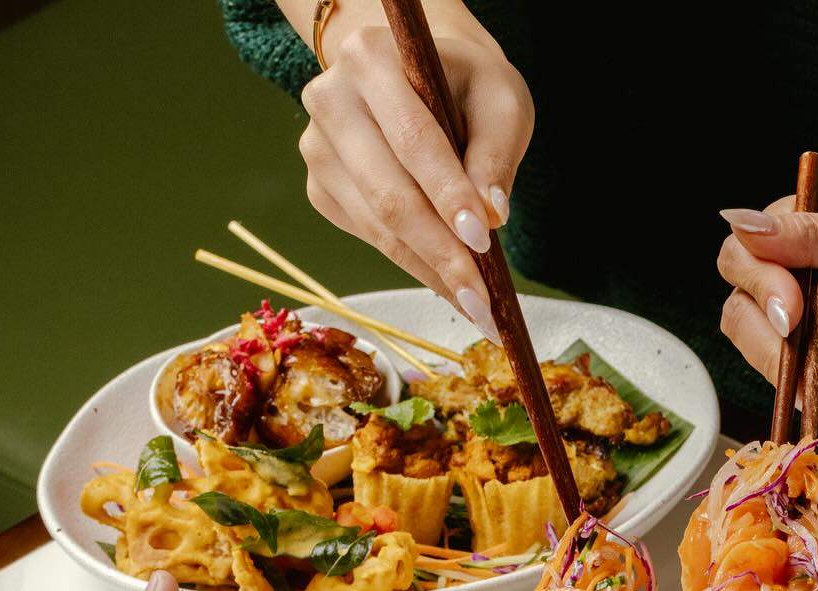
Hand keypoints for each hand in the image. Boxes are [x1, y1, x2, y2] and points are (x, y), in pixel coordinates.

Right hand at [300, 0, 533, 340]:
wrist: (420, 82)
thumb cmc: (465, 87)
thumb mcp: (498, 99)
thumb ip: (496, 152)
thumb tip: (492, 214)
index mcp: (369, 58)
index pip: (413, 139)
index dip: (448, 195)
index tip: (483, 241)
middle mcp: (330, 100)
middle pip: (389, 194)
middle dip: (440, 253)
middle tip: (483, 301)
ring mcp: (318, 149)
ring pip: (377, 226)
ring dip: (429, 271)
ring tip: (475, 305)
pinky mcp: (321, 189)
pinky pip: (370, 238)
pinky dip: (414, 264)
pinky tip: (448, 281)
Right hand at [717, 196, 817, 411]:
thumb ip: (812, 236)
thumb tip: (736, 220)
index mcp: (809, 239)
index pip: (743, 257)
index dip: (755, 280)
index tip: (791, 295)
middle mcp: (806, 287)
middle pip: (742, 313)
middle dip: (768, 328)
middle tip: (805, 325)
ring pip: (767, 358)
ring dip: (801, 358)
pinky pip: (810, 388)